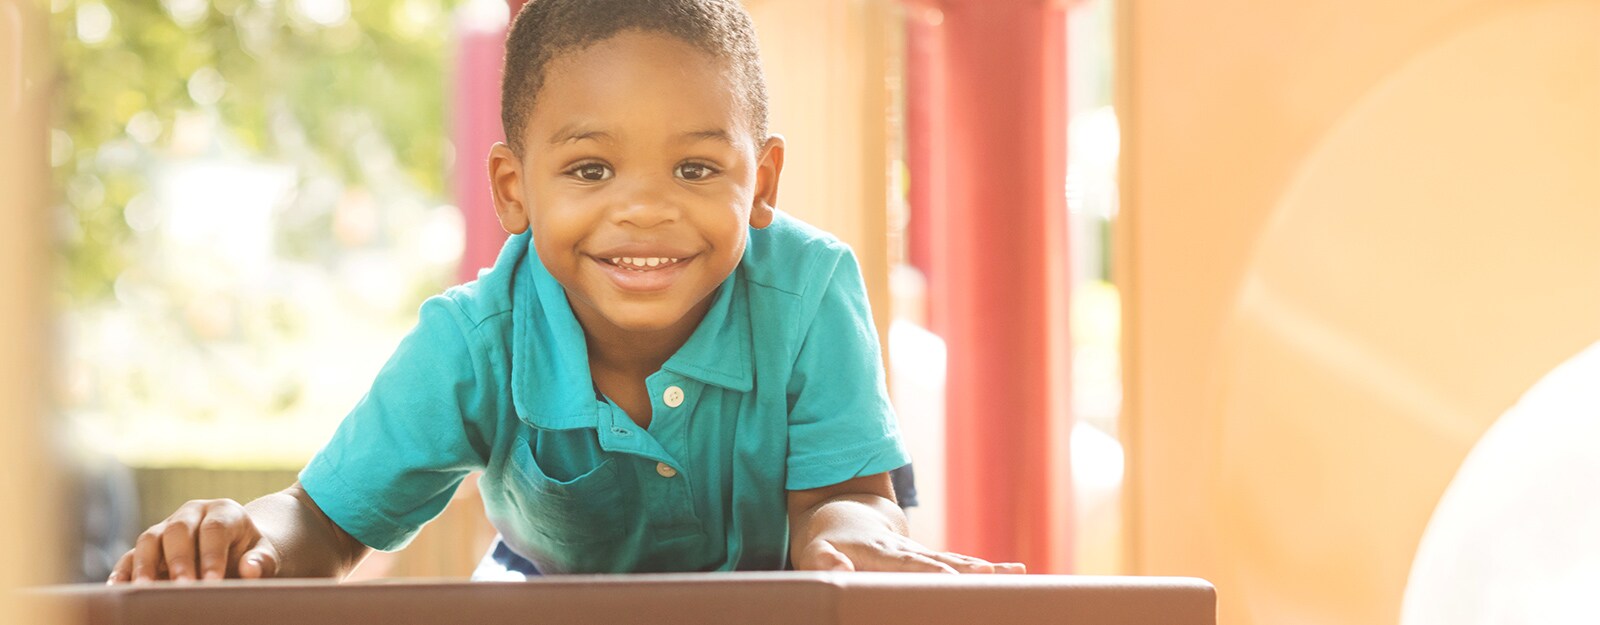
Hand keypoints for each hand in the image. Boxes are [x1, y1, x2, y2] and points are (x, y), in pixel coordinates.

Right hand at [109, 499, 280, 583]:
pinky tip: (117, 588)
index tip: (213, 583)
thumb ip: (260, 561)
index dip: (212, 556)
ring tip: (145, 590)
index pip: (215, 529)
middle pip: (178, 530)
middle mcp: (191, 513)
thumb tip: (250, 569)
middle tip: (183, 587)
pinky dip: (123, 570)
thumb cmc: (251, 554)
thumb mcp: (265, 555)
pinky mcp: (148, 546)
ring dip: (145, 565)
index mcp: (223, 511)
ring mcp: (167, 527)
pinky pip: (131, 555)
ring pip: (149, 539)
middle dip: (179, 560)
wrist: (235, 550)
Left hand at [794, 531, 1025, 573]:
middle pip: (937, 561)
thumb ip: (824, 561)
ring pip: (954, 561)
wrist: (843, 512)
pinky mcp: (927, 560)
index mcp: (877, 551)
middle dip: (963, 570)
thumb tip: (836, 570)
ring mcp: (918, 554)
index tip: (948, 577)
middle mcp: (904, 550)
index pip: (904, 563)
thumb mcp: (813, 551)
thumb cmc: (823, 541)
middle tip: (990, 576)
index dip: (925, 570)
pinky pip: (958, 564)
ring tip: (1014, 573)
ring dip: (982, 569)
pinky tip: (1014, 573)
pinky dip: (984, 570)